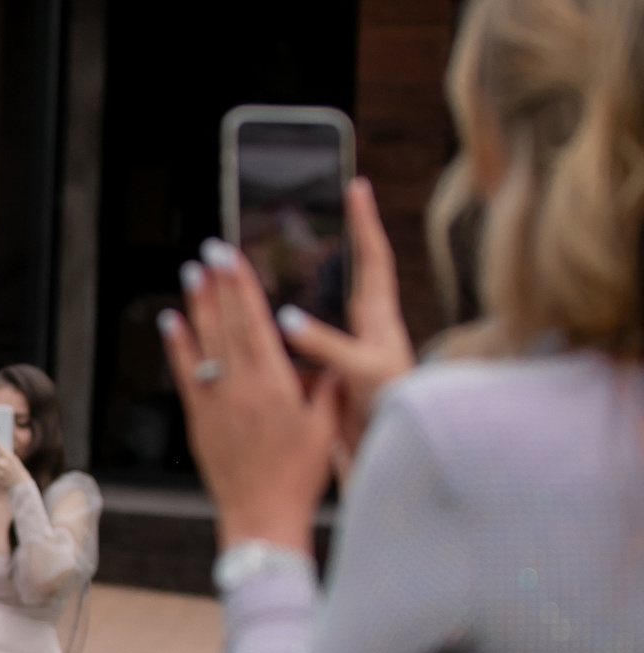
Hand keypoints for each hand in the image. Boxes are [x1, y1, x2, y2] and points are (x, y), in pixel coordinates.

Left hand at [162, 239, 339, 552]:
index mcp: (274, 383)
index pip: (255, 321)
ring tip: (191, 273)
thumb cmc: (299, 475)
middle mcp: (240, 386)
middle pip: (227, 324)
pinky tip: (171, 320)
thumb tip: (326, 356)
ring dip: (197, 306)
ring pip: (203, 343)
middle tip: (209, 250)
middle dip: (218, 284)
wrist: (260, 515)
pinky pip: (184, 374)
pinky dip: (177, 346)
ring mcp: (215, 401)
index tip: (234, 256)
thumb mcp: (324, 426)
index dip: (243, 285)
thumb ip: (325, 386)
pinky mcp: (198, 419)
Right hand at [276, 177, 415, 461]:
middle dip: (323, 251)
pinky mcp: (330, 388)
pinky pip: (295, 357)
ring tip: (257, 277)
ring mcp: (345, 361)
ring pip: (312, 319)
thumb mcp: (364, 372)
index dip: (364, 224)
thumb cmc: (394, 415)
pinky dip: (273, 346)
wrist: (401, 464)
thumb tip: (287, 320)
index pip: (372, 261)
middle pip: (341, 282)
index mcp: (377, 324)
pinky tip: (250, 344)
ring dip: (285, 297)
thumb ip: (327, 345)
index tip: (356, 187)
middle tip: (297, 221)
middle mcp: (362, 336)